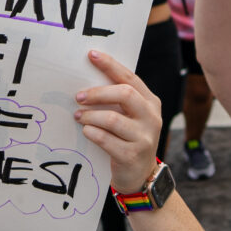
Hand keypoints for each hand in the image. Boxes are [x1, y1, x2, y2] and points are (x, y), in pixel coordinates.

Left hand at [75, 47, 163, 181]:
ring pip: (112, 119)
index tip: (91, 55)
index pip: (130, 78)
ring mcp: (144, 137)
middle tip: (78, 96)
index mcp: (151, 102)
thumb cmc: (128, 139)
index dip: (110, 65)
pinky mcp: (132, 155)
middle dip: (98, 93)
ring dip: (90, 116)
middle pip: (125, 94)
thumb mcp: (130, 117)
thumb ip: (118, 99)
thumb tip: (88, 78)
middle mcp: (152, 117)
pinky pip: (106, 140)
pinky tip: (86, 131)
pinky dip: (92, 133)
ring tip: (79, 117)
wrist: (139, 175)